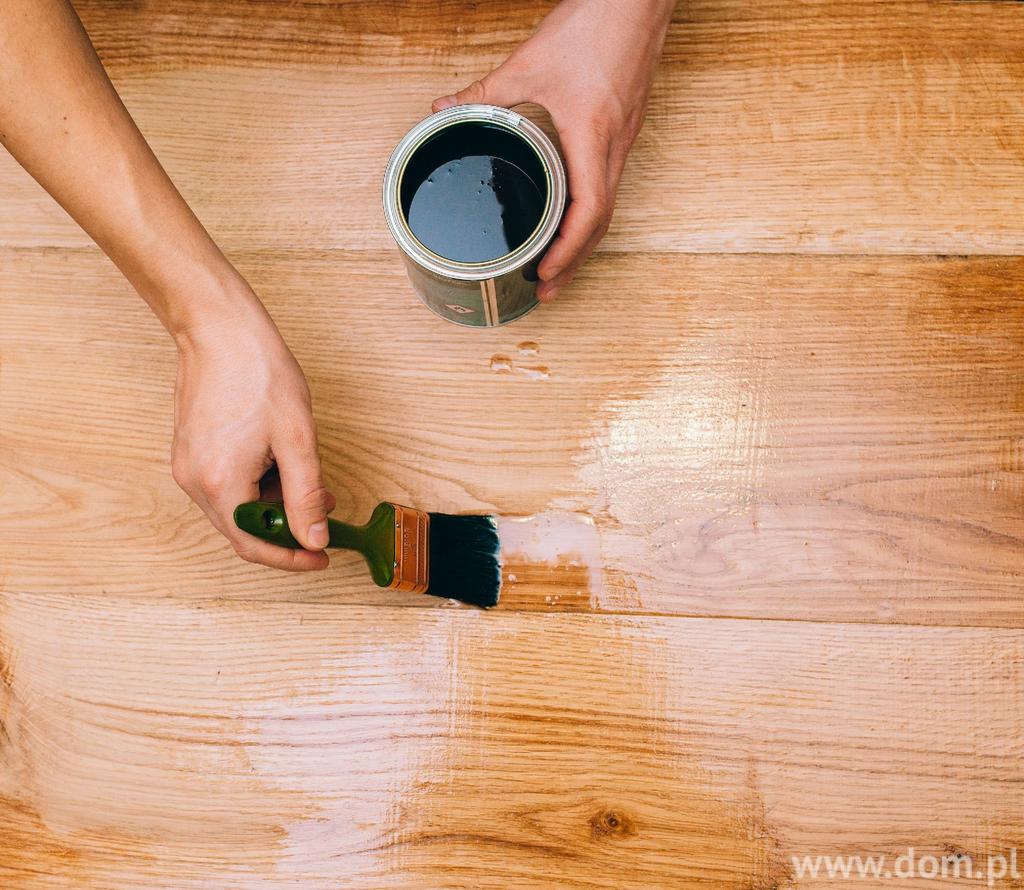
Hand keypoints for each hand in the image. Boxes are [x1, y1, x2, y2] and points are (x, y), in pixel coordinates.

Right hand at [171, 292, 334, 570]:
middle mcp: (194, 482)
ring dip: (274, 505)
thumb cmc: (258, 373)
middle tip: (324, 513)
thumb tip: (314, 539)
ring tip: (310, 481)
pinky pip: (225, 486)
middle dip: (287, 527)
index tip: (321, 557)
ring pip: (236, 508)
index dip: (291, 558)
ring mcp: (187, 466)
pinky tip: (281, 464)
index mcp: (219, 484)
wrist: (219, 329)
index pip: (254, 545)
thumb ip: (306, 496)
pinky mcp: (190, 451)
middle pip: (243, 530)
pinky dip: (257, 486)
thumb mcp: (296, 439)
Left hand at [433, 0, 673, 300]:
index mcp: (592, 135)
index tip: (545, 274)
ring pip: (609, 206)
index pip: (589, 210)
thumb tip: (446, 111)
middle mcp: (615, 146)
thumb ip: (485, 92)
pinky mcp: (625, 129)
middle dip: (574, 262)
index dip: (568, 250)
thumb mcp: (528, 61)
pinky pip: (609, 184)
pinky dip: (590, 213)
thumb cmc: (595, 24)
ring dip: (584, 242)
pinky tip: (570, 220)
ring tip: (558, 268)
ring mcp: (625, 140)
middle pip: (601, 222)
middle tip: (547, 289)